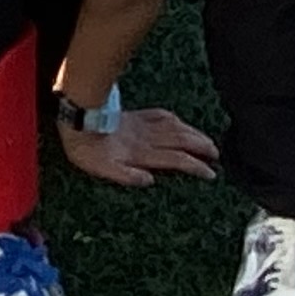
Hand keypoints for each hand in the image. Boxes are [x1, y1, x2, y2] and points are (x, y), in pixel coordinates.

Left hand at [61, 104, 217, 188]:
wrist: (77, 119)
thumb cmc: (87, 150)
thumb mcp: (102, 170)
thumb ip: (127, 176)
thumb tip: (150, 180)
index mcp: (141, 153)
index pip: (176, 159)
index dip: (195, 166)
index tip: (210, 173)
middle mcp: (146, 138)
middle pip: (181, 141)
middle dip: (202, 147)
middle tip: (217, 156)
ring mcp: (142, 126)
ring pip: (175, 127)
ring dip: (194, 133)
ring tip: (207, 141)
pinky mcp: (135, 116)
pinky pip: (161, 115)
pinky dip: (175, 120)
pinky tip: (180, 122)